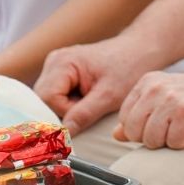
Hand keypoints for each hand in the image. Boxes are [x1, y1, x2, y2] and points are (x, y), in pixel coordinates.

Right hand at [36, 37, 152, 133]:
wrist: (139, 51)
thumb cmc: (128, 68)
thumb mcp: (109, 96)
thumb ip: (84, 114)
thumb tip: (64, 133)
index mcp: (62, 62)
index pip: (48, 98)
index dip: (65, 111)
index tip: (88, 110)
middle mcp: (54, 62)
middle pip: (44, 100)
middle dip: (64, 111)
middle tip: (90, 106)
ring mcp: (56, 67)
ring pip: (48, 101)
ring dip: (67, 108)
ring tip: (91, 100)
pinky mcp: (61, 74)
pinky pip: (56, 97)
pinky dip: (69, 104)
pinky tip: (86, 98)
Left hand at [118, 67, 183, 151]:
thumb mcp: (165, 100)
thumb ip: (139, 115)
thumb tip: (117, 134)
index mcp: (147, 83)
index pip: (126, 120)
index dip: (143, 130)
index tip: (164, 123)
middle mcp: (156, 88)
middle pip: (135, 132)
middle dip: (154, 138)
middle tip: (175, 127)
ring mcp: (171, 100)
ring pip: (152, 141)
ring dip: (171, 140)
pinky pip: (174, 143)